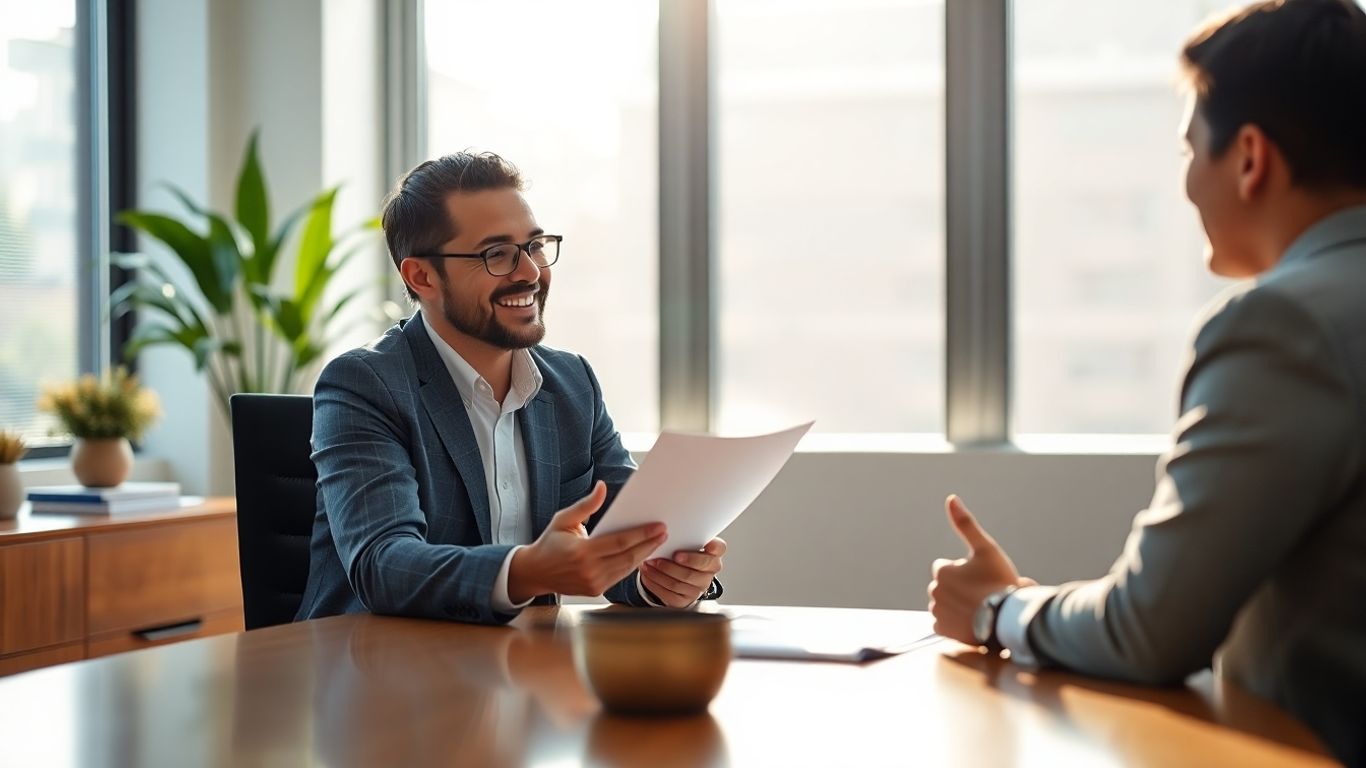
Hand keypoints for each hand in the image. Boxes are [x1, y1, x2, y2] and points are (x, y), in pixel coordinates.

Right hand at [508, 481, 666, 602]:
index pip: (619, 542)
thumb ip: (586, 505)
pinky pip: (620, 576)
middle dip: (649, 544)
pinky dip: (633, 565)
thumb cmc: (550, 542)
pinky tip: (642, 554)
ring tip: (658, 541)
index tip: (659, 526)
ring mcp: (594, 584)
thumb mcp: (563, 519)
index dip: (641, 534)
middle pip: (628, 557)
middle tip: (664, 532)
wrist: (535, 572)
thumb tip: (602, 487)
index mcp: (582, 552)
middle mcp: (590, 571)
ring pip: (627, 568)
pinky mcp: (596, 591)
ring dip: (645, 555)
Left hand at [640, 537, 725, 607]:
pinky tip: (647, 575)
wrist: (676, 576)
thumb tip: (663, 530)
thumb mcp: (684, 544)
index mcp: (712, 554)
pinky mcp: (685, 600)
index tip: (706, 545)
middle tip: (669, 556)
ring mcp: (698, 588)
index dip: (714, 547)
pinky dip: (656, 583)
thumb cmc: (680, 554)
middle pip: (700, 567)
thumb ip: (682, 538)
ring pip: (681, 582)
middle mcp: (709, 572)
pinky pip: (670, 593)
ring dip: (662, 572)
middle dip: (685, 560)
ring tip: (649, 563)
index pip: (719, 548)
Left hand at [927, 495, 1032, 645]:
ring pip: (945, 603)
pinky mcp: (943, 630)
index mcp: (941, 571)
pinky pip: (944, 623)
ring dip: (957, 605)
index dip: (964, 570)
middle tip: (982, 593)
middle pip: (945, 585)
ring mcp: (938, 612)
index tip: (981, 577)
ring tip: (979, 608)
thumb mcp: (986, 548)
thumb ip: (966, 524)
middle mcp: (934, 591)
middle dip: (959, 588)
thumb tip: (950, 498)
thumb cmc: (999, 581)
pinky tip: (970, 621)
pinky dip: (954, 622)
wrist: (1007, 618)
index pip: (946, 566)